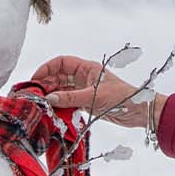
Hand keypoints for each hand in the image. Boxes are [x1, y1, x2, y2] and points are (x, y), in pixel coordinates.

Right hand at [30, 55, 149, 126]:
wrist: (139, 112)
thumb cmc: (123, 98)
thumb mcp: (95, 96)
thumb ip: (71, 98)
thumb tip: (49, 99)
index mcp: (88, 68)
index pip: (62, 62)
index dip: (47, 68)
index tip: (35, 78)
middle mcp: (84, 77)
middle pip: (58, 76)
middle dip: (46, 83)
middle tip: (35, 94)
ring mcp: (84, 90)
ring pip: (61, 90)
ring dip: (51, 95)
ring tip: (41, 103)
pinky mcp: (85, 103)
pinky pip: (67, 102)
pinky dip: (59, 105)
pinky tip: (51, 111)